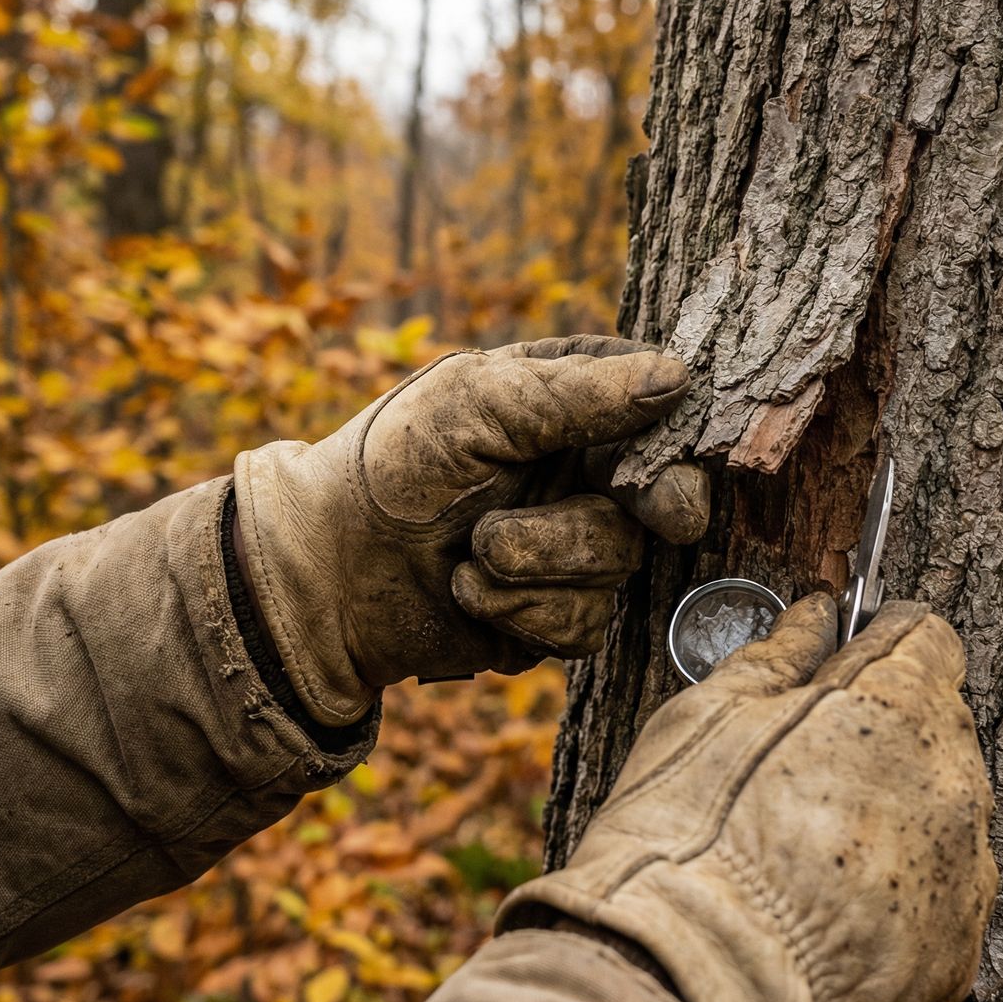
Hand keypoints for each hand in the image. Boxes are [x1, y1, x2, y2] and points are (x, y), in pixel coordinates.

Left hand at [233, 336, 709, 725]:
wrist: (323, 575)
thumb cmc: (389, 468)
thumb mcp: (475, 406)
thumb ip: (576, 394)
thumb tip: (677, 379)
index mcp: (567, 402)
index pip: (659, 408)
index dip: (679, 437)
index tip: (671, 456)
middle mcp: (579, 472)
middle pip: (667, 494)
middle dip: (654, 506)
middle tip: (659, 512)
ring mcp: (570, 545)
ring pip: (619, 563)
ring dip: (544, 561)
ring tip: (472, 552)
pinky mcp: (552, 613)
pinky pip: (584, 623)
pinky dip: (524, 612)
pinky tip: (469, 594)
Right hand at [498, 594, 996, 1001]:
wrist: (690, 982)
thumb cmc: (685, 842)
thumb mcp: (706, 718)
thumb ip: (777, 657)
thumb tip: (813, 618)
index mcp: (895, 704)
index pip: (927, 637)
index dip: (880, 643)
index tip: (846, 660)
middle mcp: (951, 784)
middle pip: (939, 728)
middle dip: (882, 734)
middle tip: (800, 767)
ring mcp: (963, 875)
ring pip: (942, 818)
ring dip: (894, 818)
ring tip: (806, 850)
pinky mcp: (955, 954)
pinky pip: (939, 902)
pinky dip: (898, 898)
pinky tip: (827, 906)